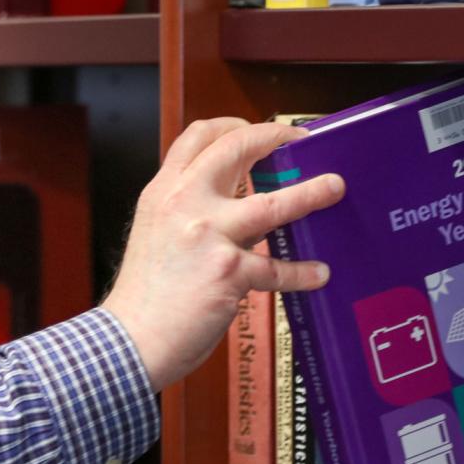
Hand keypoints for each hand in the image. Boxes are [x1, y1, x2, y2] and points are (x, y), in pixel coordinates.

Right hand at [101, 117, 343, 391]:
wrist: (129, 339)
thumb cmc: (143, 296)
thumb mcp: (154, 232)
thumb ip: (186, 210)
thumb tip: (233, 202)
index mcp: (163, 192)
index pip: (198, 137)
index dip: (234, 124)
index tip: (260, 130)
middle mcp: (183, 203)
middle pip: (236, 149)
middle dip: (276, 137)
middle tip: (302, 141)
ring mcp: (207, 235)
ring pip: (274, 204)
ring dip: (311, 193)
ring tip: (334, 187)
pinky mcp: (228, 272)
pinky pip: (276, 268)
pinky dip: (301, 272)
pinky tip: (318, 274)